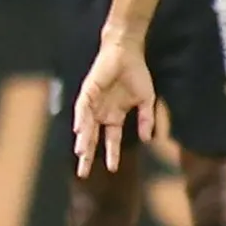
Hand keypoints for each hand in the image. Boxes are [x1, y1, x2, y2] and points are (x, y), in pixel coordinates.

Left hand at [72, 38, 156, 176]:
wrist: (128, 52)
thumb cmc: (137, 74)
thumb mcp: (146, 100)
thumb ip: (146, 119)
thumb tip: (148, 139)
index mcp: (114, 116)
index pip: (111, 140)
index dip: (112, 154)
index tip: (113, 169)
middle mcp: (101, 112)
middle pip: (92, 138)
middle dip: (88, 155)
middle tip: (82, 173)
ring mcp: (94, 102)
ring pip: (85, 126)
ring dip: (84, 139)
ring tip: (82, 154)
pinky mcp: (88, 91)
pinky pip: (83, 108)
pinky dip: (80, 119)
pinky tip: (78, 131)